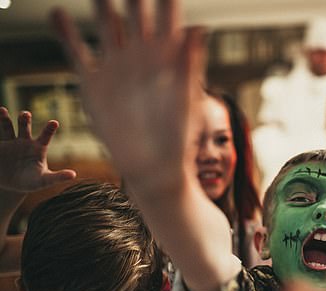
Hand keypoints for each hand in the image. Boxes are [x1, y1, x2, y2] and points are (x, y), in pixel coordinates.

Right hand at [0, 107, 75, 192]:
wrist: (13, 184)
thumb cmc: (32, 181)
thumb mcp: (45, 181)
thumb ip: (58, 177)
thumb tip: (73, 175)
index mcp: (39, 147)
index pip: (46, 135)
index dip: (49, 129)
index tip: (54, 122)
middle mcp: (25, 141)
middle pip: (25, 127)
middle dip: (25, 119)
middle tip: (26, 114)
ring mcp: (10, 142)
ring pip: (8, 127)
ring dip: (5, 119)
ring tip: (2, 110)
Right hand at [50, 0, 205, 190]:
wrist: (155, 168)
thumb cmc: (179, 137)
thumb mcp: (187, 98)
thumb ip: (189, 62)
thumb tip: (198, 28)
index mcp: (168, 58)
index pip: (167, 16)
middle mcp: (141, 57)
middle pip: (135, 13)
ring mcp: (117, 68)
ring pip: (106, 25)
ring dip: (101, 6)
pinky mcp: (94, 85)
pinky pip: (77, 53)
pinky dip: (65, 34)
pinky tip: (57, 14)